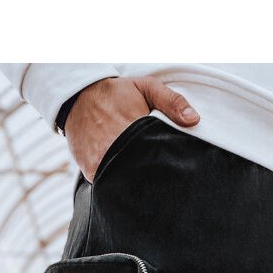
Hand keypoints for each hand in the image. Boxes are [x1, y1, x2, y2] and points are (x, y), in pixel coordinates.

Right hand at [65, 76, 199, 181]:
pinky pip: (109, 185)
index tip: (175, 166)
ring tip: (144, 176)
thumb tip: (194, 120)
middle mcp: (116, 149)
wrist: (78, 98)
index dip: (168, 163)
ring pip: (126, 183)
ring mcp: (102, 164)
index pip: (157, 155)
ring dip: (136, 182)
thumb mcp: (146, 87)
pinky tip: (126, 177)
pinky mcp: (91, 173)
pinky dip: (119, 183)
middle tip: (163, 175)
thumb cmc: (116, 93)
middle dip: (154, 175)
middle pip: (143, 174)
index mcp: (133, 129)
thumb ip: (172, 101)